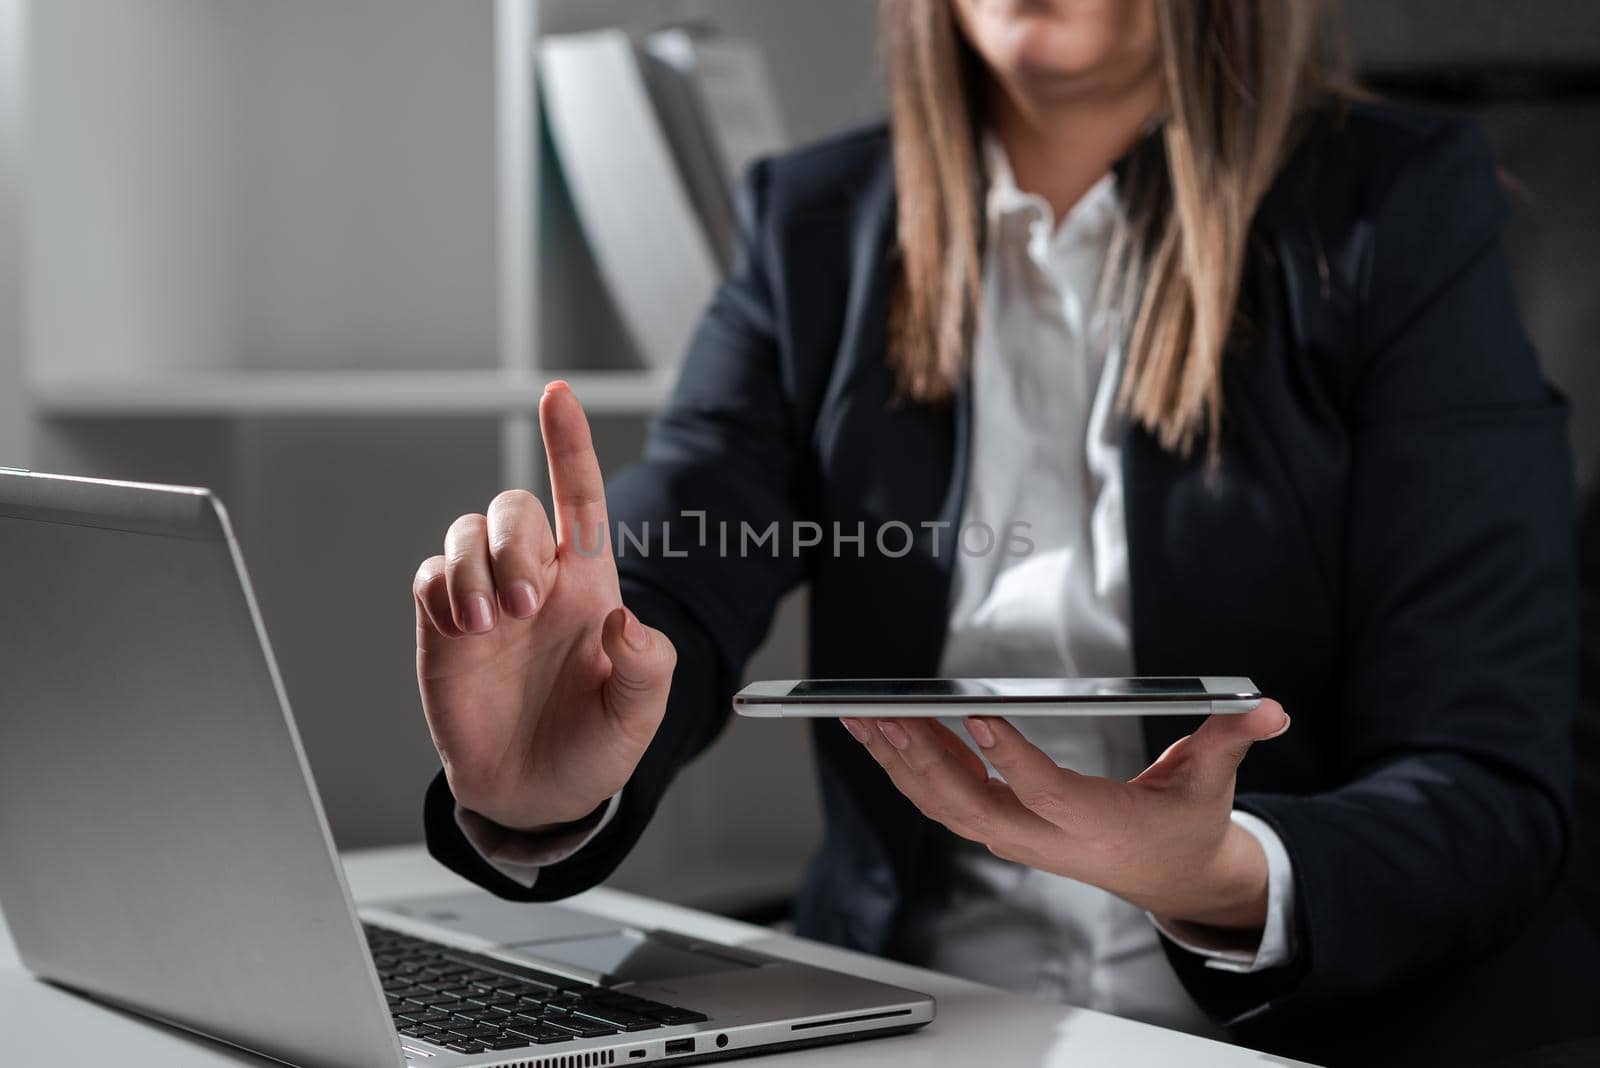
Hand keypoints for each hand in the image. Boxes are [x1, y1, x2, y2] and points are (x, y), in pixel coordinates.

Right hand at [413, 382, 675, 831]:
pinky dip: (444, 588)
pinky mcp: (443, 625)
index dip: (569, 445)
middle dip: (514, 541)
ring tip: (493, 623)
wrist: (535, 794)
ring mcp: (486, 599)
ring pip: (466, 532)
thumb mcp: (638, 716)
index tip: (558, 396)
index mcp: (590, 585)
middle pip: (513, 507)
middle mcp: (535, 579)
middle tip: (524, 606)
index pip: (580, 497)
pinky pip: (431, 576)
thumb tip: (624, 622)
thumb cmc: (593, 746)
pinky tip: (465, 628)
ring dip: (476, 566)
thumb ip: (646, 668)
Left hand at [841, 701, 1290, 930]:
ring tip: (863, 717)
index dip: (1009, 756)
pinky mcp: (1001, 829)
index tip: (978, 715)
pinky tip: (883, 734)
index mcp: (1095, 824)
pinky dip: (909, 770)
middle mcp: (1044, 837)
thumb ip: (1232, 739)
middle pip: (970, 803)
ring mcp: (1016, 837)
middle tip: (886, 713)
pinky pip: (943, 802)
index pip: (1044, 790)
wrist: (1170, 878)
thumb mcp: (1215, 784)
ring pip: (944, 805)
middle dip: (923, 759)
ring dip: (900, 762)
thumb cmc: (1185, 826)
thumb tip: (1267, 707)